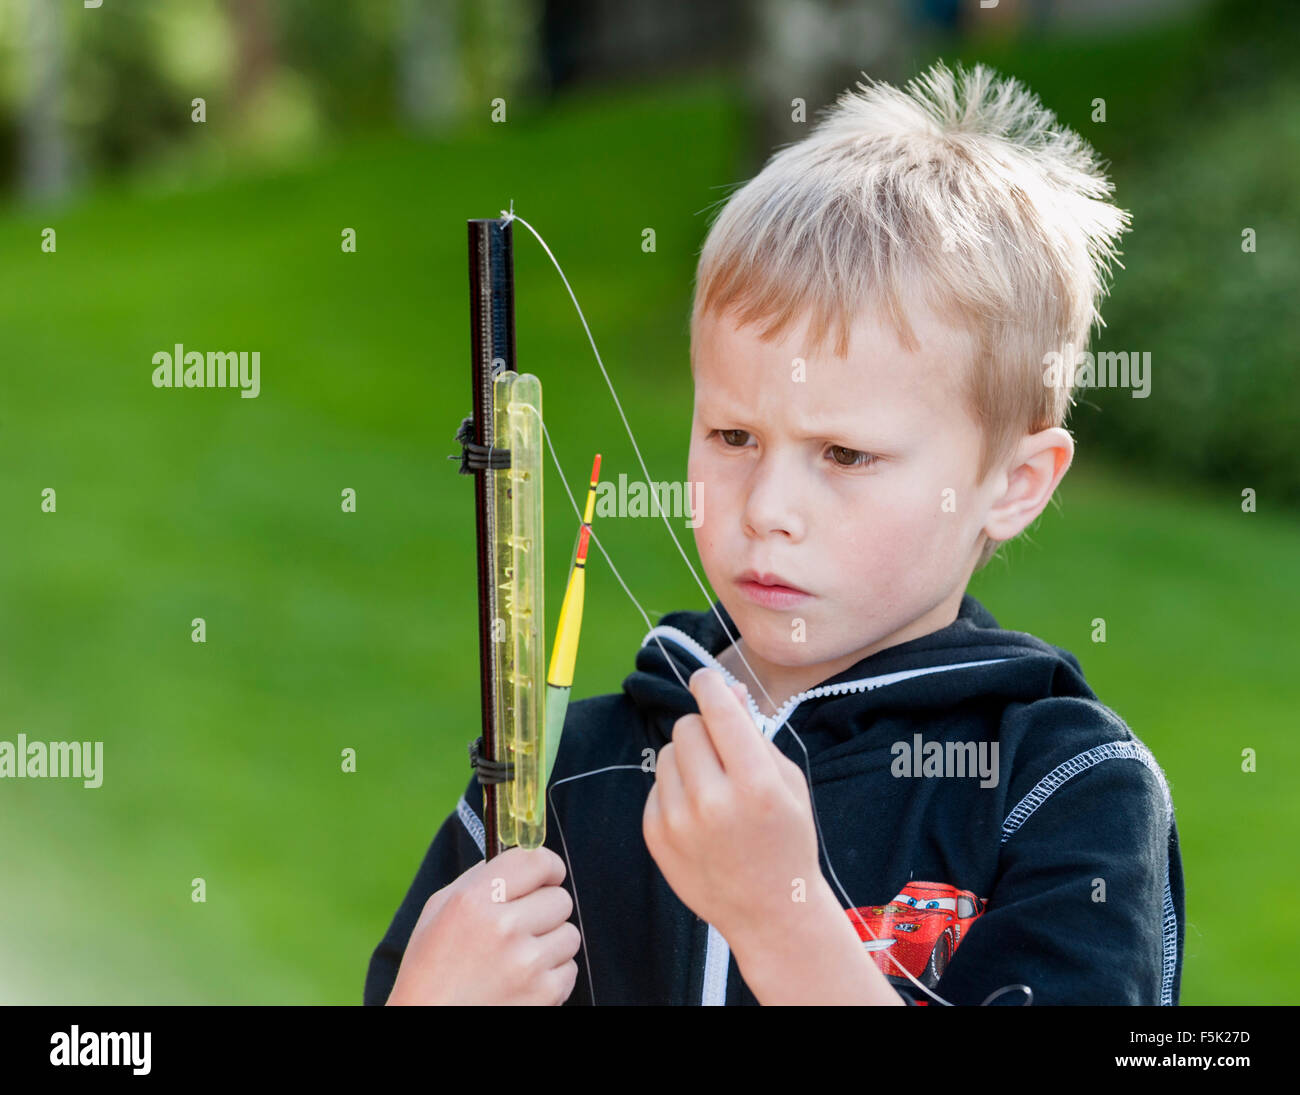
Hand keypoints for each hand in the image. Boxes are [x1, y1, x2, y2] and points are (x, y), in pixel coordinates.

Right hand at [386, 846, 580, 1004]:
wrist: (428, 1022)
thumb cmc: (430, 968)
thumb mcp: (439, 910)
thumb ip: (479, 877)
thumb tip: (519, 857)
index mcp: (475, 900)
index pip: (537, 860)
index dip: (547, 866)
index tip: (545, 876)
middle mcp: (504, 927)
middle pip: (560, 898)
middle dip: (545, 909)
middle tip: (522, 925)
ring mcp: (527, 963)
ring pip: (570, 934)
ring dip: (550, 943)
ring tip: (519, 957)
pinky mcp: (544, 994)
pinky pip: (570, 969)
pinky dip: (552, 975)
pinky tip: (523, 981)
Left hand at [642, 667, 821, 944]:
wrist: (771, 911)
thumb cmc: (788, 840)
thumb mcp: (788, 783)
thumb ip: (755, 733)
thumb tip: (728, 690)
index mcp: (756, 785)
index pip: (718, 710)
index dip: (710, 685)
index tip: (706, 679)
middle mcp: (713, 802)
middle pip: (686, 727)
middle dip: (703, 729)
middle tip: (722, 752)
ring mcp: (678, 822)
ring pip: (666, 754)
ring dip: (687, 760)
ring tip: (713, 789)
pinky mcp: (655, 836)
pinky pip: (656, 786)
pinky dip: (675, 790)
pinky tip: (699, 816)